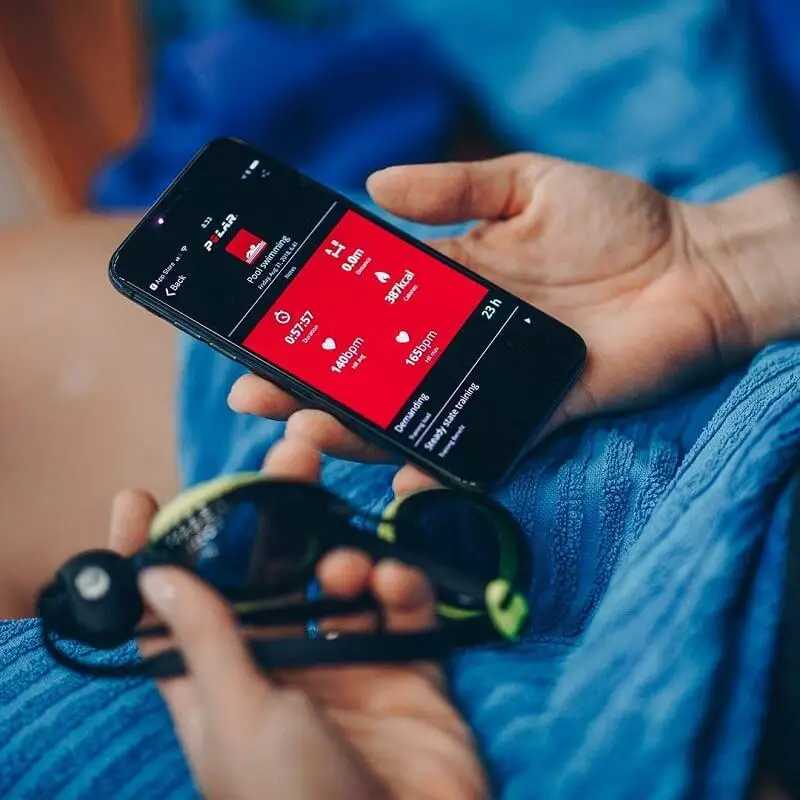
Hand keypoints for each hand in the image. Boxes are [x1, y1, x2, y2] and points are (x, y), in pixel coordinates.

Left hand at [108, 439, 486, 799]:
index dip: (152, 554)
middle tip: (291, 456)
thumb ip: (204, 643)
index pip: (171, 611)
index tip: (141, 497)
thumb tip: (150, 575)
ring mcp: (346, 661)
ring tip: (347, 566)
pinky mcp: (405, 663)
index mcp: (224, 685)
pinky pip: (400, 605)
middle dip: (275, 513)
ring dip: (344, 552)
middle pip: (268, 571)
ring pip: (338, 576)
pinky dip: (400, 584)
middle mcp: (282, 664)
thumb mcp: (243, 718)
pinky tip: (396, 584)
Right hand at [228, 154, 773, 489]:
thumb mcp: (528, 183)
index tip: (260, 334)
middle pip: (374, 373)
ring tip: (304, 433)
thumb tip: (373, 186)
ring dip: (356, 429)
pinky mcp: (534, 416)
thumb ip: (455, 188)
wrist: (698, 267)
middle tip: (257, 395)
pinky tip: (399, 476)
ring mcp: (491, 384)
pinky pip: (479, 450)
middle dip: (312, 387)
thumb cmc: (619, 219)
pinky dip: (441, 468)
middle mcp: (459, 342)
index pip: (367, 312)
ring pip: (410, 416)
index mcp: (450, 287)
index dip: (315, 326)